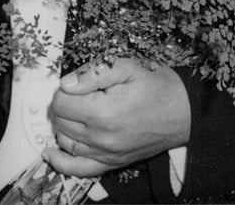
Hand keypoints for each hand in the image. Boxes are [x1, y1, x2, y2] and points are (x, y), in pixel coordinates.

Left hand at [43, 59, 190, 176]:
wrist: (184, 112)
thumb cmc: (156, 85)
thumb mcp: (126, 66)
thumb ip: (92, 73)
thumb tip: (65, 84)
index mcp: (102, 112)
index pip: (60, 102)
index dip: (64, 89)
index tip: (78, 83)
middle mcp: (102, 137)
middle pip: (60, 121)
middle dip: (63, 105)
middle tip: (79, 93)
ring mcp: (107, 154)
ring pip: (66, 141)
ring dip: (64, 125)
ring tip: (76, 111)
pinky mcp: (114, 162)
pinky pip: (81, 169)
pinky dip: (62, 163)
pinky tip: (50, 154)